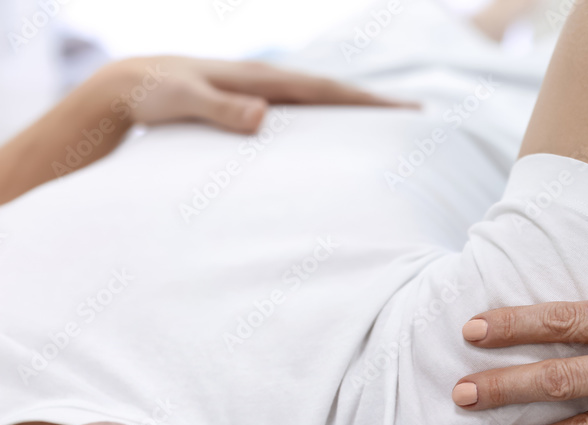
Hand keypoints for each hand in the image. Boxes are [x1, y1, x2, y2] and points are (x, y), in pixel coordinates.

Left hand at [100, 55, 415, 133]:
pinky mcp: (251, 104)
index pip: (326, 91)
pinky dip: (326, 119)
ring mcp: (261, 91)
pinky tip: (333, 135)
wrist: (126, 87)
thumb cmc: (154, 94)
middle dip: (374, 104)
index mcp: (262, 80)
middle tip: (415, 115)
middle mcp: (268, 81)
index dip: (367, 101)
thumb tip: (263, 116)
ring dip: (353, 111)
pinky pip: (301, 112)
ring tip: (385, 126)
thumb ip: (221, 109)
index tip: (405, 111)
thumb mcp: (185, 100)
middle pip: (333, 92)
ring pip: (319, 101)